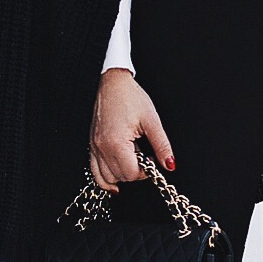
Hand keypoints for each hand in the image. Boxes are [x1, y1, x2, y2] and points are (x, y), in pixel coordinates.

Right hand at [90, 68, 174, 190]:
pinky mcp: (92, 144)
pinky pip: (95, 171)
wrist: (112, 83)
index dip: (146, 171)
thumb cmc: (130, 97)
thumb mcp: (151, 120)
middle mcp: (102, 147)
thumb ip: (161, 145)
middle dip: (136, 171)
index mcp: (116, 142)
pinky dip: (105, 178)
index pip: (131, 173)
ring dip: (122, 173)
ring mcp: (95, 147)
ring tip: (132, 158)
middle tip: (144, 156)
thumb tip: (170, 165)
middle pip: (120, 177)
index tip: (152, 159)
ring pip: (106, 177)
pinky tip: (116, 178)